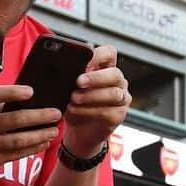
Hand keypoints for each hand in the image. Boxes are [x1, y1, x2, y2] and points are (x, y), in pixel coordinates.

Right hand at [0, 85, 60, 178]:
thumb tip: (26, 100)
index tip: (31, 92)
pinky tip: (43, 144)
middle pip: (15, 119)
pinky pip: (17, 154)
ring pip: (19, 139)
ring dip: (40, 135)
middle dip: (39, 117)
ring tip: (54, 131)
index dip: (13, 92)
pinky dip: (32, 149)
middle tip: (56, 114)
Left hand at [62, 45, 129, 159]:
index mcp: (106, 68)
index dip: (99, 54)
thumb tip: (63, 70)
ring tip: (74, 98)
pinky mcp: (118, 115)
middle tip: (78, 82)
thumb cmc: (75, 105)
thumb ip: (71, 78)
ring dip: (92, 96)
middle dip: (96, 78)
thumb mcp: (69, 89)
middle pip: (114, 74)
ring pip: (113, 94)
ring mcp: (121, 99)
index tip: (85, 58)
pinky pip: (108, 111)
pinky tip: (75, 110)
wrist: (78, 132)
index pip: (109, 53)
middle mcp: (117, 82)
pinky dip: (90, 111)